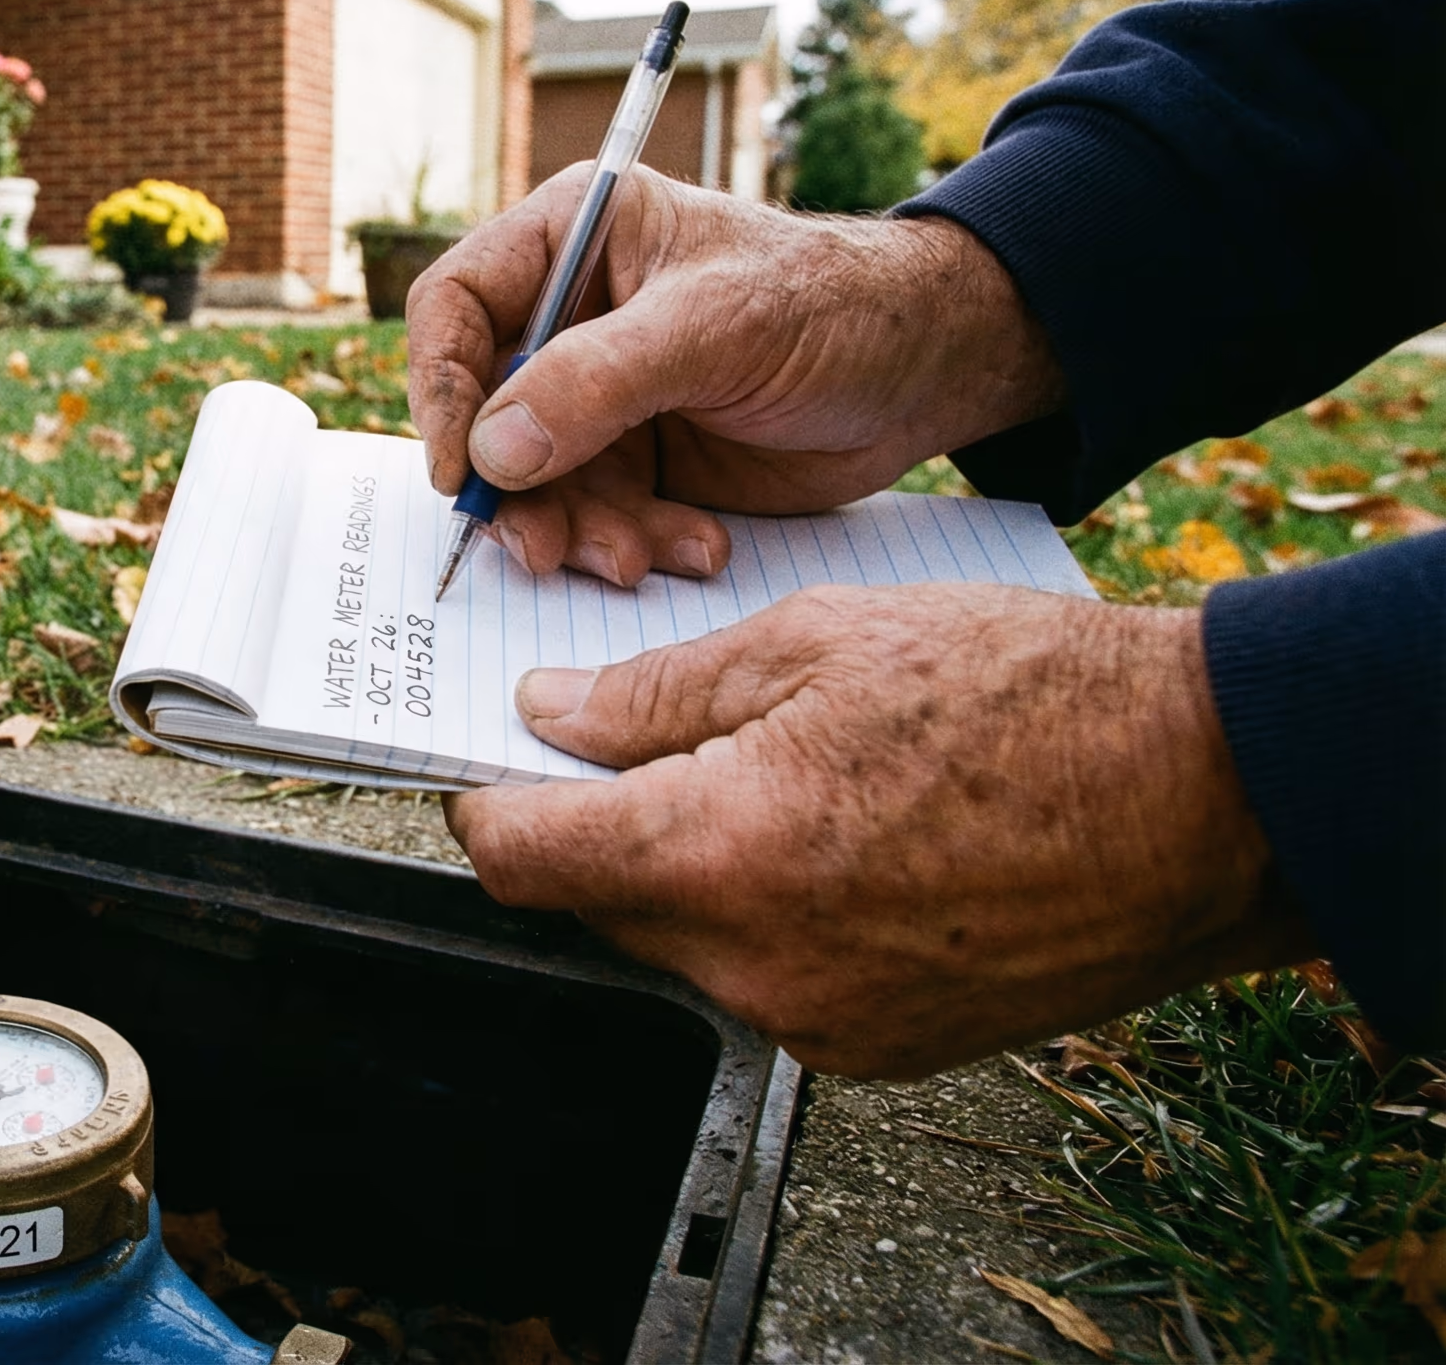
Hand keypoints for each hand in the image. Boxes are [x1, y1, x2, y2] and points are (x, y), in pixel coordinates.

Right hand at [404, 167, 1065, 586]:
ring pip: (536, 482)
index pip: (456, 307)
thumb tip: (492, 451)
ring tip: (636, 558)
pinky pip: (595, 518)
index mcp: (573, 240)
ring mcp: (601, 395)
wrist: (929, 372)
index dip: (440, 388)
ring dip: (578, 532)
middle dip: (517, 491)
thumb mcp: (713, 329)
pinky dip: (632, 546)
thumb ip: (595, 384)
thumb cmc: (833, 306)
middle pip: (485, 413)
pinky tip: (693, 548)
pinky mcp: (639, 461)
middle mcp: (571, 317)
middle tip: (544, 549)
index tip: (461, 472)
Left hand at [444, 585, 1311, 1077]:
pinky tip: (840, 837)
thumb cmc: (1028, 696)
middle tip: (639, 738)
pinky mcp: (881, 1050)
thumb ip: (657, 693)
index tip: (485, 761)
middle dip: (598, 826)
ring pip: (686, 943)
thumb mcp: (815, 641)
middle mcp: (755, 964)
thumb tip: (549, 719)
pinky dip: (771, 914)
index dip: (482, 801)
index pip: (521, 859)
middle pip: (600, 903)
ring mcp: (820, 1023)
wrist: (1209, 795)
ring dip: (691, 869)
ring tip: (772, 774)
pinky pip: (770, 978)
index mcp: (719, 854)